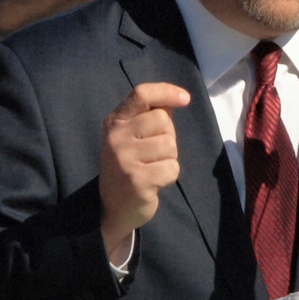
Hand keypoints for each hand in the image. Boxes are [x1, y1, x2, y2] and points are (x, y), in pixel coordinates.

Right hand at [99, 82, 189, 262]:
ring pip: (170, 145)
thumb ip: (152, 115)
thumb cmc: (130, 165)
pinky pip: (172, 168)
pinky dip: (169, 176)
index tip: (185, 99)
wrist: (113, 208)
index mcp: (115, 121)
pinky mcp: (138, 180)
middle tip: (153, 153)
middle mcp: (116, 137)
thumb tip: (177, 98)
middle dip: (168, 136)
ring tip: (152, 168)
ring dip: (169, 158)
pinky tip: (154, 182)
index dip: (166, 91)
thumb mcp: (134, 136)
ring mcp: (125, 159)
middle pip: (162, 121)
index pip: (141, 94)